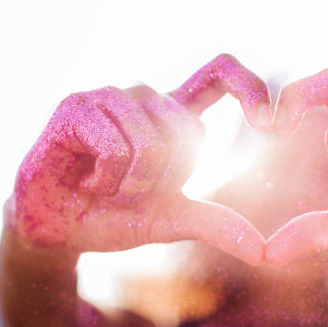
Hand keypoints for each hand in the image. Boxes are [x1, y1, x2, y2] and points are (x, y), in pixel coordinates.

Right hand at [7, 54, 270, 264]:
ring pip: (153, 140)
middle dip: (168, 178)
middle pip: (188, 130)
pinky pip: (118, 148)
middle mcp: (146, 98)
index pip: (221, 74)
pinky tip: (86, 179)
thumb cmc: (116, 216)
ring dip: (135, 183)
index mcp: (173, 115)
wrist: (57, 229)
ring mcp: (110, 96)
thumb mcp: (174, 220)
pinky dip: (109, 181)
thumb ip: (219, 226)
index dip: (251, 87)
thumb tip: (268, 251)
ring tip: (106, 184)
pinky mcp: (77, 105)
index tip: (270, 123)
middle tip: (133, 188)